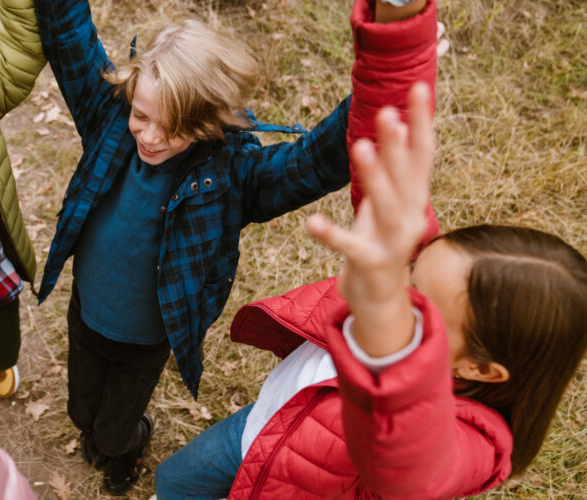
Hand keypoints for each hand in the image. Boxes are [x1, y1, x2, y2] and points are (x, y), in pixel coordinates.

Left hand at [306, 83, 433, 354]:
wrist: (381, 299)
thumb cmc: (382, 241)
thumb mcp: (393, 203)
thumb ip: (397, 169)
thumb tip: (399, 124)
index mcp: (416, 198)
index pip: (424, 153)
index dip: (422, 121)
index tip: (418, 86)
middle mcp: (412, 217)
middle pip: (406, 175)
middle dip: (396, 144)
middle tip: (385, 111)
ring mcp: (393, 242)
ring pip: (386, 206)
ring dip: (375, 177)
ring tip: (360, 147)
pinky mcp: (369, 264)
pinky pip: (348, 246)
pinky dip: (330, 234)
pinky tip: (310, 222)